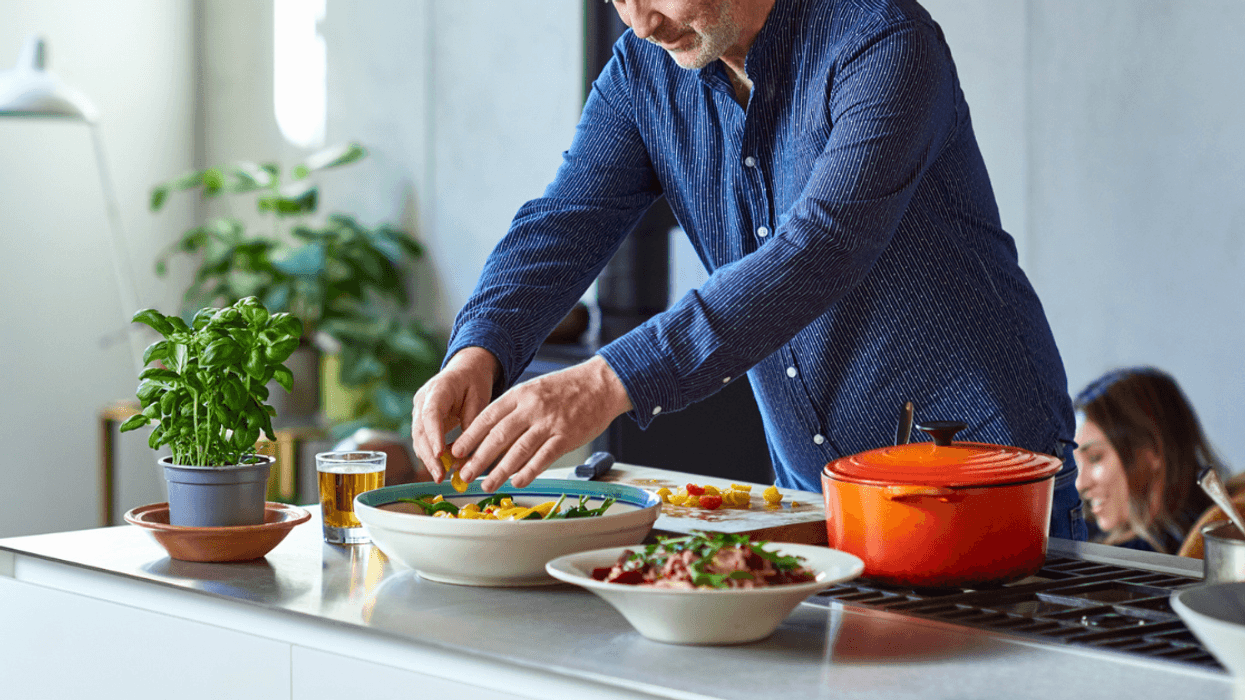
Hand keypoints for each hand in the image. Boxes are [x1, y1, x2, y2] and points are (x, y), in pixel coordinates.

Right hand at [410, 347, 498, 481]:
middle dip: (429, 455)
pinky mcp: (422, 421)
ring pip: (419, 438)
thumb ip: (471, 421)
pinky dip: (431, 455)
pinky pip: (424, 440)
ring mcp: (419, 410)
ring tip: (440, 477)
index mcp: (438, 389)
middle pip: (420, 430)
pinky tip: (441, 469)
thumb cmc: (474, 381)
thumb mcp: (479, 397)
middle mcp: (423, 400)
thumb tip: (464, 451)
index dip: (434, 435)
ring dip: (428, 459)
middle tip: (440, 476)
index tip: (439, 454)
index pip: (431, 413)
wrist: (465, 370)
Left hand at [452, 355, 632, 490]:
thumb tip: (491, 435)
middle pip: (498, 436)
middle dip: (478, 458)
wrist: (601, 383)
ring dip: (500, 471)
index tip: (456, 452)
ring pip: (518, 450)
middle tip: (464, 475)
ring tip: (487, 484)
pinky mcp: (566, 436)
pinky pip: (543, 458)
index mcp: (520, 395)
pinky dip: (528, 472)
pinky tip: (517, 482)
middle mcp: (531, 408)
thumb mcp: (534, 389)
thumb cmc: (567, 388)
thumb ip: (514, 409)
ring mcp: (549, 423)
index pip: (487, 417)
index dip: (470, 437)